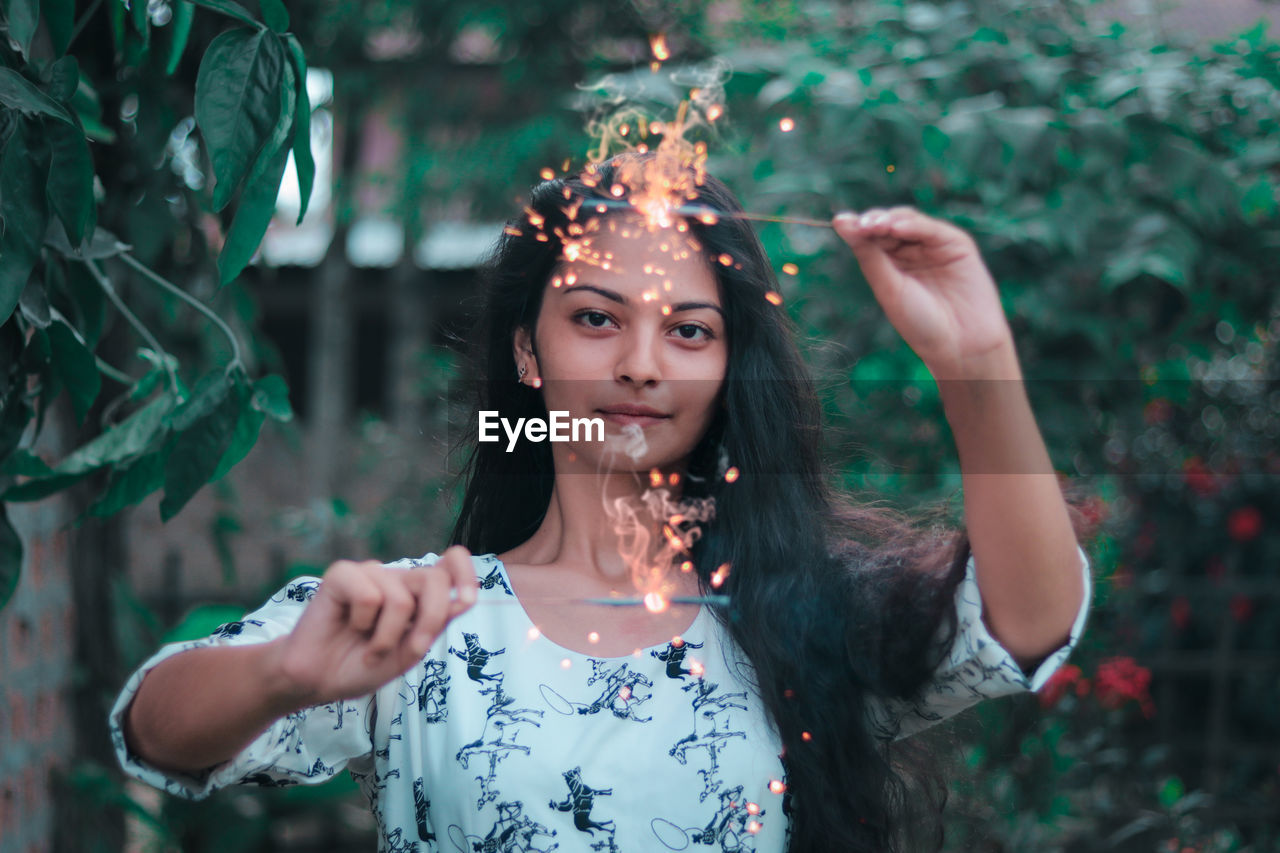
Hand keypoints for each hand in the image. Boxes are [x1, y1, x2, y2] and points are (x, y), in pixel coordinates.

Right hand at [268, 545, 478, 706]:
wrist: (318, 681)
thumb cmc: (362, 665)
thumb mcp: (409, 652)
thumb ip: (435, 625)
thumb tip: (466, 600)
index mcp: (417, 593)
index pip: (451, 562)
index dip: (466, 572)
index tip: (469, 600)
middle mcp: (397, 578)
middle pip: (434, 579)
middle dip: (429, 620)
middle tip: (412, 649)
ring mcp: (370, 573)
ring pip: (400, 597)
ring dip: (387, 637)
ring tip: (370, 648)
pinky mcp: (342, 575)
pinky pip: (368, 594)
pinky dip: (362, 622)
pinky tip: (348, 627)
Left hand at [832, 207, 1017, 378]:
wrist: (960, 345)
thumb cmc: (920, 323)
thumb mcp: (888, 287)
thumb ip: (868, 254)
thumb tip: (840, 222)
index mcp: (888, 264)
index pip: (870, 238)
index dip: (857, 228)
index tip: (841, 222)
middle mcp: (910, 252)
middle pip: (887, 224)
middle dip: (873, 221)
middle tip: (860, 224)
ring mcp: (933, 246)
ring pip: (908, 221)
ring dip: (890, 220)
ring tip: (875, 225)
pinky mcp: (956, 245)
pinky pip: (932, 229)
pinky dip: (914, 225)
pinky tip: (897, 227)